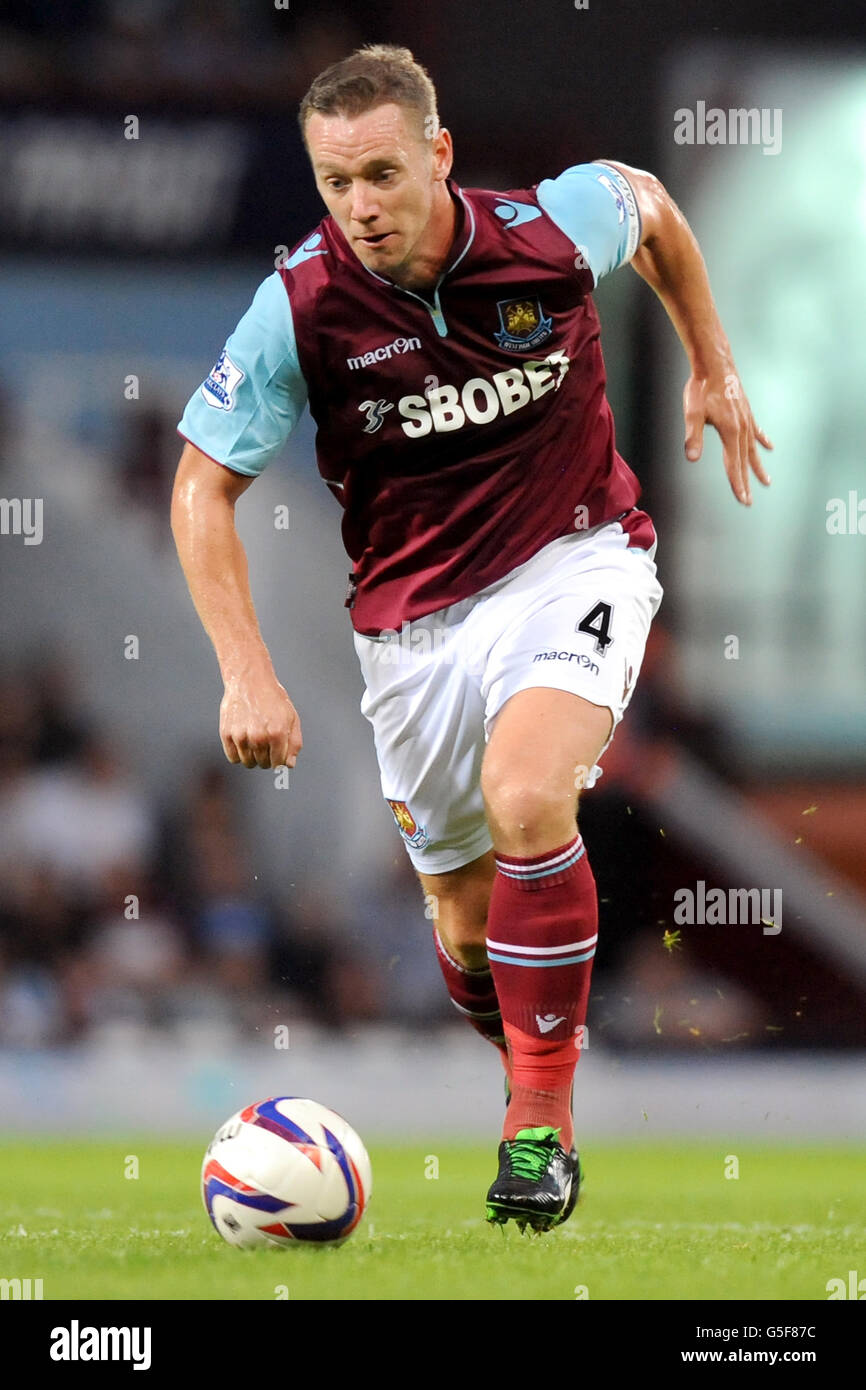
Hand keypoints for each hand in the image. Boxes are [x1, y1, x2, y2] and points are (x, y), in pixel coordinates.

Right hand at [219, 674, 301, 768]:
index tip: (277, 752)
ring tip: (254, 740)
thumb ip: (293, 743)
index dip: (279, 759)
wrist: (249, 680)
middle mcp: (259, 737)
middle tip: (265, 742)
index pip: (278, 763)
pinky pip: (233, 758)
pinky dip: (239, 755)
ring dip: (252, 757)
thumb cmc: (273, 699)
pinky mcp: (227, 734)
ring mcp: (241, 736)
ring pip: (248, 763)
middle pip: (263, 764)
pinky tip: (244, 742)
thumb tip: (288, 765)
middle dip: (266, 757)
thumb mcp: (291, 718)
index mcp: (277, 733)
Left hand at [683, 368, 772, 505]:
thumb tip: (692, 459)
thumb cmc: (701, 387)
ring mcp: (746, 419)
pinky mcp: (746, 411)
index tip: (744, 500)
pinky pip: (756, 431)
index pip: (734, 464)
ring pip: (753, 449)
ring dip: (757, 466)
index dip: (737, 484)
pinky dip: (762, 441)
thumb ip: (693, 437)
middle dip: (746, 482)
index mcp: (731, 431)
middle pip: (744, 461)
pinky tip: (769, 447)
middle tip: (749, 501)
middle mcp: (742, 428)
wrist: (714, 362)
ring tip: (766, 481)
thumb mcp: (693, 413)